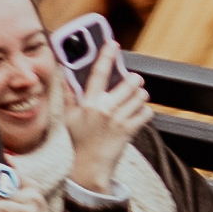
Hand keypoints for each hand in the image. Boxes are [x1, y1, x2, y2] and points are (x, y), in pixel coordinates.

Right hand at [63, 54, 151, 192]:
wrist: (89, 168)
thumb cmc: (79, 142)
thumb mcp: (70, 117)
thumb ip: (70, 95)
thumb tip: (66, 76)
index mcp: (88, 103)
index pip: (98, 73)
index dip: (106, 55)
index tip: (112, 44)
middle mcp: (104, 109)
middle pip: (129, 83)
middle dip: (133, 81)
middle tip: (131, 83)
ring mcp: (118, 120)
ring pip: (140, 96)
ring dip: (140, 96)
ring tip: (134, 100)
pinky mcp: (129, 131)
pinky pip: (146, 113)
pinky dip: (145, 112)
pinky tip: (137, 115)